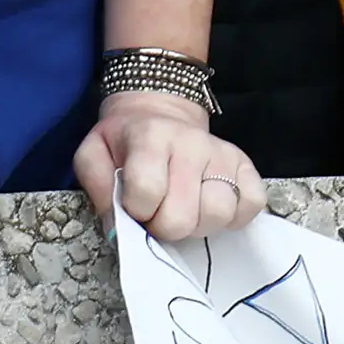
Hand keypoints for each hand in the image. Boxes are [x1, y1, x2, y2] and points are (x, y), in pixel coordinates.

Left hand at [75, 94, 264, 242]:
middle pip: (182, 215)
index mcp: (150, 137)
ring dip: (197, 225)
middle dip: (164, 227)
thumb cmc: (125, 143)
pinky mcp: (247, 167)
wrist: (159, 117)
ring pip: (218, 213)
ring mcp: (223, 155)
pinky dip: (231, 217)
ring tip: (182, 210)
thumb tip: (116, 226)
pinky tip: (207, 205)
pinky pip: (250, 207)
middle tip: (156, 214)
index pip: (146, 191)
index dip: (136, 210)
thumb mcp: (93, 154)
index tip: (133, 206)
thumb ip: (97, 187)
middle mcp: (191, 143)